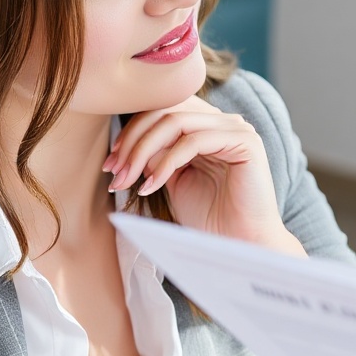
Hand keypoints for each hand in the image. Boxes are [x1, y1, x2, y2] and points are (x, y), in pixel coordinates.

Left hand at [107, 97, 301, 252]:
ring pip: (175, 122)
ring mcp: (236, 128)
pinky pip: (193, 141)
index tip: (111, 165)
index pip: (163, 111)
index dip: (131, 133)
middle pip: (166, 110)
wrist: (241, 245)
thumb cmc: (210, 218)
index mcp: (208, 127)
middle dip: (133, 141)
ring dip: (143, 151)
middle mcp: (223, 121)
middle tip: (114, 172)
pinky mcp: (245, 141)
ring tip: (128, 179)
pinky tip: (152, 185)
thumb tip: (126, 144)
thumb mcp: (173, 180)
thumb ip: (156, 156)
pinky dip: (166, 162)